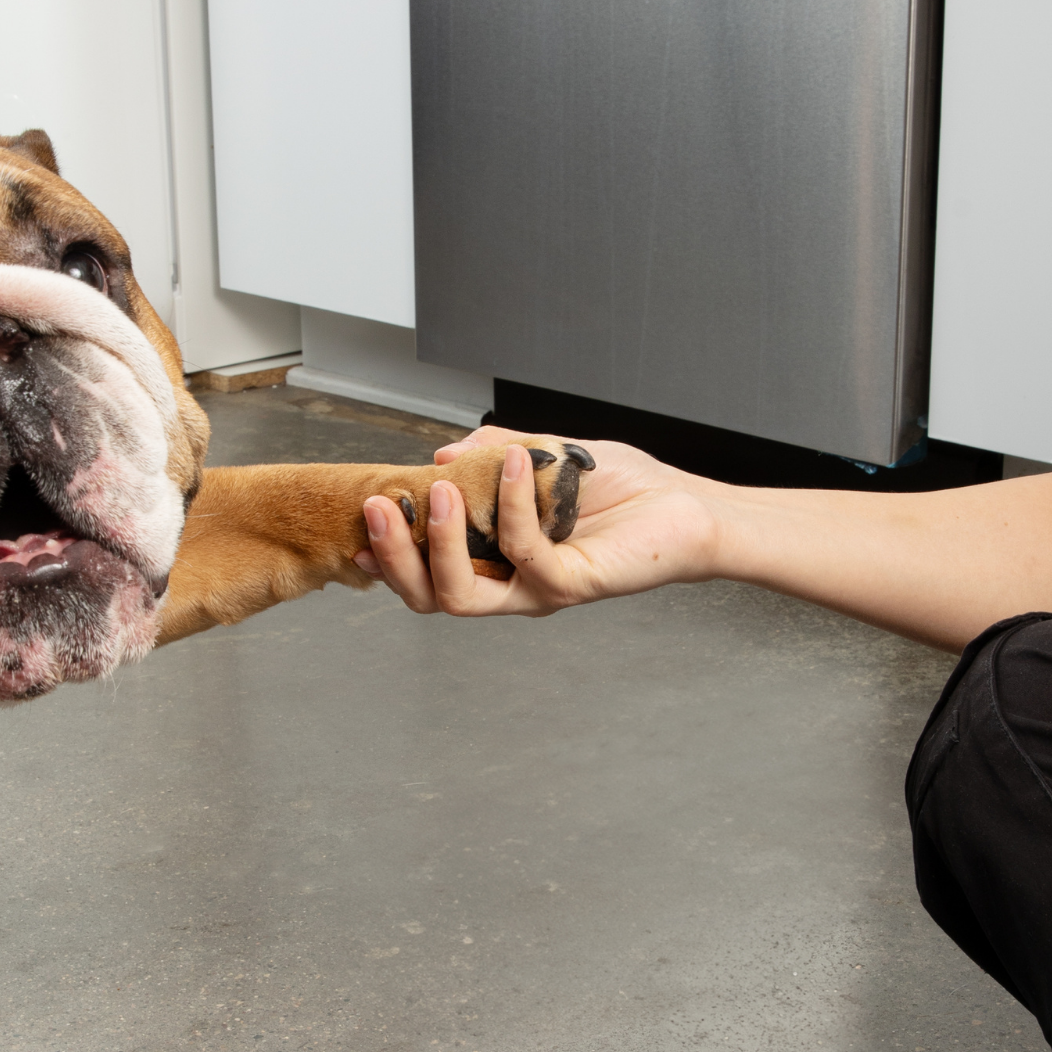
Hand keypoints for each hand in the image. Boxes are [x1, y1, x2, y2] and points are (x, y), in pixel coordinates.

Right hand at [354, 427, 722, 615]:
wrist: (687, 505)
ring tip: (438, 492)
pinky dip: (512, 504)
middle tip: (382, 508)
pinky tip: (515, 461)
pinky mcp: (571, 585)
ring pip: (462, 595)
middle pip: (430, 597)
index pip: (427, 573)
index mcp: (496, 562)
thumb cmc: (622, 489)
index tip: (364, 516)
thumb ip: (492, 455)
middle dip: (396, 556)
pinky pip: (524, 552)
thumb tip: (442, 454)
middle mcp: (511, 586)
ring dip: (441, 543)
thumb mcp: (545, 457)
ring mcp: (538, 591)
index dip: (387, 555)